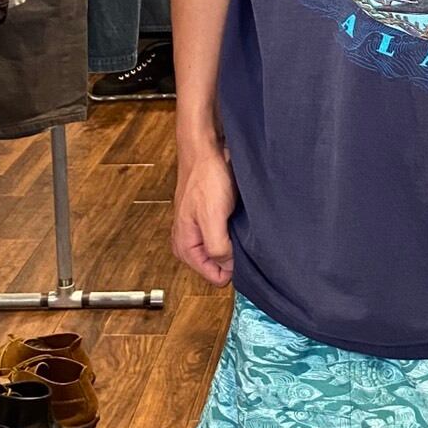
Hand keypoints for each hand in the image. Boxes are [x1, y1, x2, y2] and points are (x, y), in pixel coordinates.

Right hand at [172, 136, 237, 286]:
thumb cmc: (206, 177)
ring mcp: (202, 230)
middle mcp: (192, 241)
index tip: (241, 250)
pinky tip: (241, 217)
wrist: (207, 149)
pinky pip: (229, 234)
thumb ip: (217, 247)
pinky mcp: (213, 218)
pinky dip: (237, 228)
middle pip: (220, 265)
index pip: (215, 277)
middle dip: (234, 254)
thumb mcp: (212, 217)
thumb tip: (228, 267)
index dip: (232, 266)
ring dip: (237, 240)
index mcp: (185, 247)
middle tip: (242, 234)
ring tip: (241, 222)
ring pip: (226, 249)